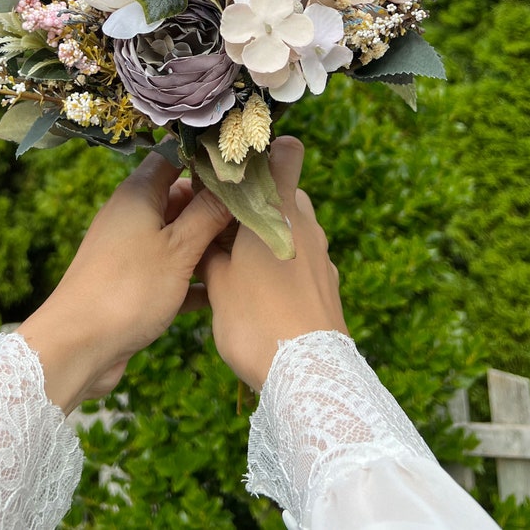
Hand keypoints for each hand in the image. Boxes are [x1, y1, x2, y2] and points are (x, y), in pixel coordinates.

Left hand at [18, 147, 231, 412]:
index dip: (207, 155)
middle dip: (215, 204)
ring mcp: (131, 250)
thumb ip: (209, 213)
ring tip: (250, 247)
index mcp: (138, 193)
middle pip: (180, 197)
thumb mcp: (178, 248)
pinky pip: (171, 272)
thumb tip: (235, 182)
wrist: (77, 346)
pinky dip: (193, 279)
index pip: (174, 156)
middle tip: (259, 210)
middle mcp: (132, 215)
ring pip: (178, 236)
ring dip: (208, 243)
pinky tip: (223, 291)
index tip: (243, 160)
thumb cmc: (129, 288)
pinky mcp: (133, 283)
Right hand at [198, 136, 346, 391]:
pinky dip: (279, 263)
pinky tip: (257, 291)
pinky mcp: (327, 285)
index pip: (287, 155)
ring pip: (290, 229)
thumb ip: (210, 246)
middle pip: (283, 194)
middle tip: (217, 223)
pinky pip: (299, 259)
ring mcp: (321, 256)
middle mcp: (306, 225)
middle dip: (254, 202)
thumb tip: (202, 227)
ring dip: (265, 235)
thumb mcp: (218, 279)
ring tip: (231, 262)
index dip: (264, 154)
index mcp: (281, 210)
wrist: (308, 376)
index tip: (234, 169)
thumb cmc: (255, 318)